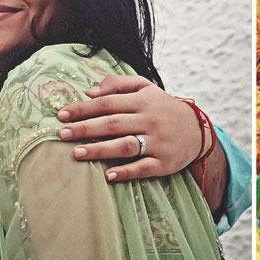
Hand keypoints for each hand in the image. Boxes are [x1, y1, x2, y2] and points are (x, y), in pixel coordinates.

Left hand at [55, 74, 202, 180]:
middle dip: (85, 128)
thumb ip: (119, 84)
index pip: (108, 102)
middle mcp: (150, 120)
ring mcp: (158, 142)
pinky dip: (126, 171)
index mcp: (143, 101)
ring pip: (126, 146)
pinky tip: (108, 175)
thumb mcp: (146, 89)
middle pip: (113, 124)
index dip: (83, 108)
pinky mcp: (164, 162)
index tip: (61, 115)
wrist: (198, 130)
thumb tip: (89, 92)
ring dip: (100, 150)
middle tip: (61, 134)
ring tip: (77, 154)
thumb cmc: (163, 108)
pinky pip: (143, 168)